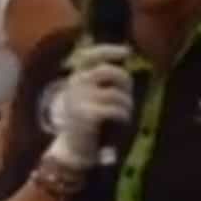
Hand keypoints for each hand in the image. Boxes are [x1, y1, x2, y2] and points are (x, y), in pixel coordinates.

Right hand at [46, 43, 132, 170]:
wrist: (72, 150)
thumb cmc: (87, 121)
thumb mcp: (90, 96)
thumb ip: (102, 80)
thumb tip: (126, 59)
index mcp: (74, 78)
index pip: (90, 56)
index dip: (109, 50)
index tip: (127, 52)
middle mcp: (74, 86)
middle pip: (107, 71)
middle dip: (124, 81)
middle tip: (128, 95)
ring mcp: (79, 101)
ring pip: (115, 93)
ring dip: (127, 103)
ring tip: (126, 112)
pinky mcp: (86, 116)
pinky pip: (115, 109)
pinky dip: (124, 115)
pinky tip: (123, 120)